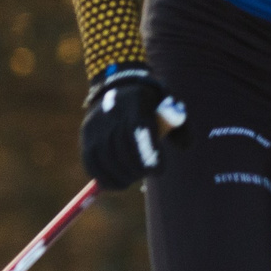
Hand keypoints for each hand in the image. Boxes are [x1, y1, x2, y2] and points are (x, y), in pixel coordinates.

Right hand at [80, 67, 188, 189]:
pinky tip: (119, 183)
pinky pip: (92, 163)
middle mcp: (110, 111)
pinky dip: (105, 178)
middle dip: (136, 167)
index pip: (138, 130)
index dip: (148, 154)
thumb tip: (185, 146)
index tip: (158, 171)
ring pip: (106, 158)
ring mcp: (94, 125)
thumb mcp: (169, 107)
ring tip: (133, 177)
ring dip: (122, 175)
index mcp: (134, 100)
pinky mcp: (85, 137)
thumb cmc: (151, 103)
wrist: (120, 87)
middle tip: (147, 173)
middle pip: (121, 147)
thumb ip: (180, 126)